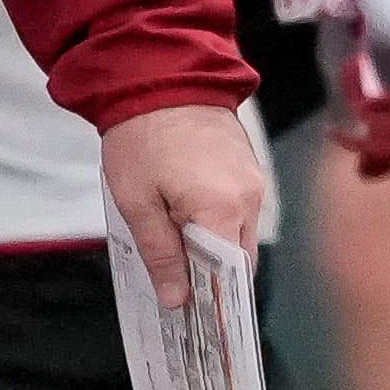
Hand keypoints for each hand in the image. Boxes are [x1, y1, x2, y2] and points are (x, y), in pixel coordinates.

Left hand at [101, 102, 267, 310]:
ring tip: (178, 252)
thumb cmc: (141, 136)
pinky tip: (188, 220)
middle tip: (178, 290)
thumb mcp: (137, 201)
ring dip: (215, 248)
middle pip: (239, 260)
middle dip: (212, 277)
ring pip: (240, 235)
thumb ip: (161, 253)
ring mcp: (252, 180)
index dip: (211, 300)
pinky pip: (239, 210)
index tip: (190, 317)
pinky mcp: (247, 166)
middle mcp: (249, 198)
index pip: (229, 277)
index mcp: (222, 210)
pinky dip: (219, 223)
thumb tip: (178, 300)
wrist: (158, 73)